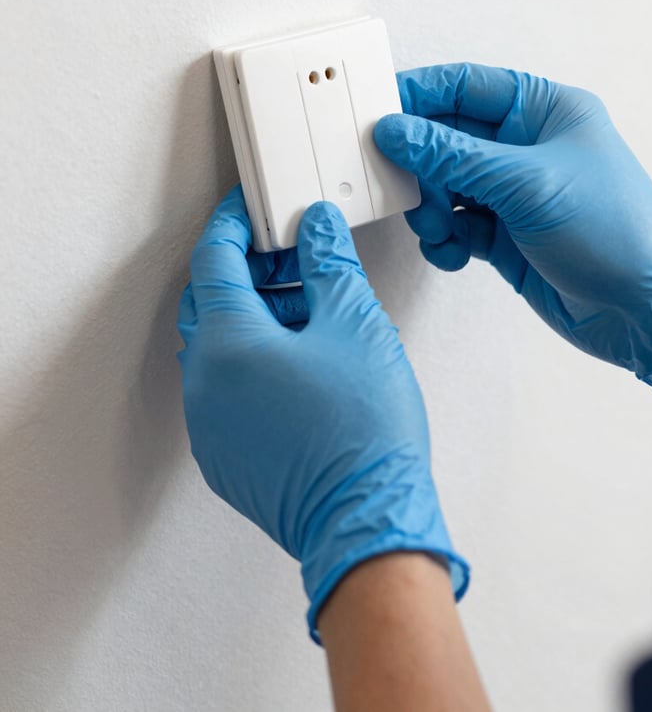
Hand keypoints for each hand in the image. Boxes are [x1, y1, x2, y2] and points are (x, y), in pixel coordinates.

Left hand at [177, 186, 467, 640]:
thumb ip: (328, 262)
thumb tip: (315, 225)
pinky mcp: (226, 456)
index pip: (213, 260)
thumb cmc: (364, 430)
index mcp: (228, 343)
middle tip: (289, 254)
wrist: (368, 521)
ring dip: (255, 317)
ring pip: (219, 349)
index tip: (250, 207)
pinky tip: (303, 361)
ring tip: (311, 309)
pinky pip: (227, 391)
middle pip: (211, 303)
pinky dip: (253, 362)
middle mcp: (205, 384)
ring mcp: (210, 425)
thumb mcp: (355, 324)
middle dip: (246, 270)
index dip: (233, 224)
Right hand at [374, 64, 651, 407]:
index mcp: (544, 110)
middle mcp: (525, 147)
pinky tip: (454, 254)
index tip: (375, 115)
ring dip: (428, 208)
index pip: (464, 86)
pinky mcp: (504, 234)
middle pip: (444, 138)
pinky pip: (453, 225)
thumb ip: (452, 155)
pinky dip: (444, 240)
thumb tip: (395, 130)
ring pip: (442, 185)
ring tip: (436, 228)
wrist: (647, 313)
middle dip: (419, 165)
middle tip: (402, 188)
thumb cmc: (614, 232)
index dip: (417, 96)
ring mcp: (513, 192)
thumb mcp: (526, 184)